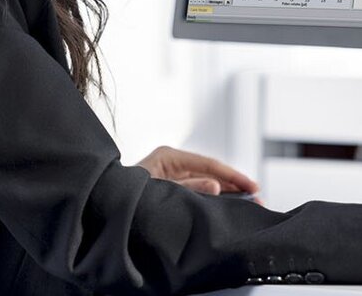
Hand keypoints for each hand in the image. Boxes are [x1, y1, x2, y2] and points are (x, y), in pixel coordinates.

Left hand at [135, 145, 259, 195]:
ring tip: (250, 204)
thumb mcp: (159, 189)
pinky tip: (230, 206)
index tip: (252, 186)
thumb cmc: (126, 194)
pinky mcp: (172, 190)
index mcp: (169, 156)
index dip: (233, 176)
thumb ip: (189, 188)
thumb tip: (215, 186)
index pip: (209, 164)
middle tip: (257, 198)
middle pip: (212, 173)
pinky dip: (215, 199)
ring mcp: (173, 176)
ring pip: (208, 183)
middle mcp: (173, 163)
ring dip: (228, 194)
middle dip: (235, 186)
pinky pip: (199, 193)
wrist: (104, 204)